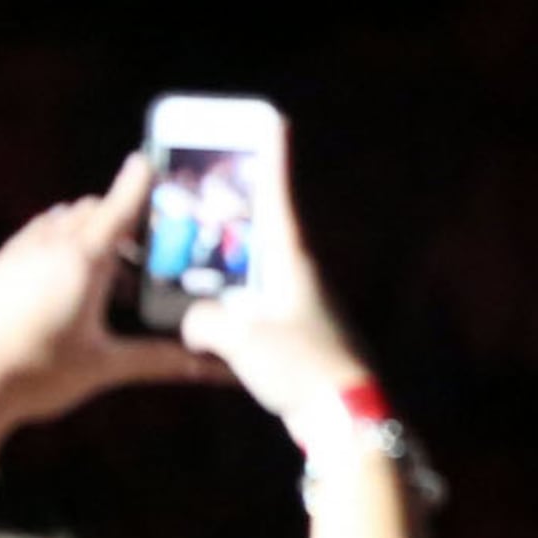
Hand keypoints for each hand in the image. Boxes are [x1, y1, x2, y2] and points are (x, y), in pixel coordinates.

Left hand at [0, 156, 224, 446]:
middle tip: (138, 252)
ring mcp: (17, 254)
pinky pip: (31, 239)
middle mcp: (48, 246)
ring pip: (58, 222)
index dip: (137, 183)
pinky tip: (58, 282)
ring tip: (100, 273)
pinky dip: (53, 245)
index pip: (118, 207)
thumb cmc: (42, 374)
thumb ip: (160, 360)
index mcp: (83, 262)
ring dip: (84, 232)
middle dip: (116, 219)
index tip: (148, 161)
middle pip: (89, 211)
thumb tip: (211, 368)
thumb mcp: (106, 367)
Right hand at [172, 116, 368, 429]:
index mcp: (293, 260)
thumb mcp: (240, 339)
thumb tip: (192, 323)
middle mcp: (302, 278)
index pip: (278, 195)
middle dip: (236, 212)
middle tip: (205, 192)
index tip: (273, 119)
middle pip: (265, 231)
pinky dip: (235, 306)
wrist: (346, 419)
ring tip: (191, 259)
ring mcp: (305, 308)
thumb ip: (205, 322)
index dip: (272, 157)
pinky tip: (209, 320)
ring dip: (229, 266)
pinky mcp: (302, 339)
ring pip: (259, 274)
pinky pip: (260, 310)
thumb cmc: (301, 367)